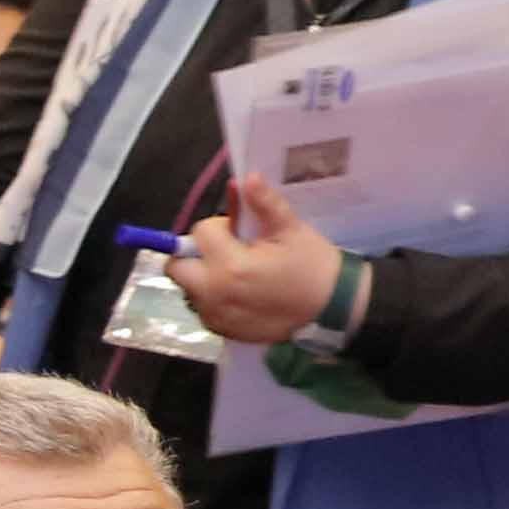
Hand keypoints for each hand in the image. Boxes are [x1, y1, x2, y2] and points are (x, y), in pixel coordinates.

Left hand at [175, 168, 345, 346]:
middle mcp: (214, 294)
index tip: (240, 232)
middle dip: (194, 254)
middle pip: (177, 267)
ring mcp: (215, 316)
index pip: (200, 233)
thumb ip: (263, 204)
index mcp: (230, 266)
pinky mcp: (221, 330)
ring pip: (188, 288)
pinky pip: (202, 308)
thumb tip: (247, 178)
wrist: (331, 307)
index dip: (219, 227)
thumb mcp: (290, 229)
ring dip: (202, 276)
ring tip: (237, 273)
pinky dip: (212, 296)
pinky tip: (240, 292)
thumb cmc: (312, 265)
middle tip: (224, 252)